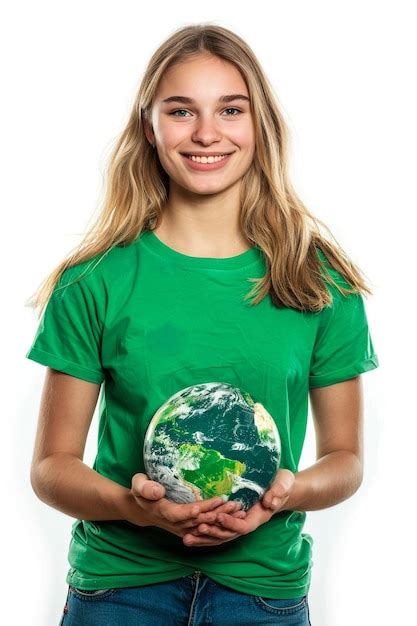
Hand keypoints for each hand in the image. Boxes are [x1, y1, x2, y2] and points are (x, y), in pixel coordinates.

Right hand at [129, 473, 246, 545]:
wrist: (142, 508)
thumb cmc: (141, 490)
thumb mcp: (138, 484)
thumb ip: (146, 487)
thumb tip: (157, 490)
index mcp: (163, 512)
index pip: (180, 514)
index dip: (192, 511)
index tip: (205, 505)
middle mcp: (175, 524)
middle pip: (197, 522)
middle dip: (215, 514)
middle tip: (233, 505)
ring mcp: (183, 528)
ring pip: (205, 527)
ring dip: (222, 520)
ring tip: (239, 510)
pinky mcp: (189, 529)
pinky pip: (206, 529)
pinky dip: (220, 525)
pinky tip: (234, 518)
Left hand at [182, 468, 295, 546]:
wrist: (281, 487)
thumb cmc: (283, 484)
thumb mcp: (284, 484)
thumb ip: (279, 491)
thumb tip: (270, 502)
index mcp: (259, 517)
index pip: (243, 526)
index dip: (231, 523)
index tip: (219, 516)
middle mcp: (247, 523)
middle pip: (228, 534)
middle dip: (212, 533)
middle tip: (196, 528)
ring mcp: (239, 522)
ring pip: (220, 535)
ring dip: (204, 537)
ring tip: (186, 537)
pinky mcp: (232, 518)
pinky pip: (217, 528)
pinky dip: (205, 532)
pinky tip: (190, 531)